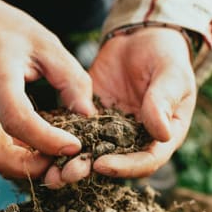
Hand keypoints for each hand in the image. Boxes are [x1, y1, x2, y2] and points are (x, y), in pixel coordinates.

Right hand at [0, 0, 94, 178]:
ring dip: (23, 165)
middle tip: (59, 161)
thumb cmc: (6, 29)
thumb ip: (71, 79)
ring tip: (53, 154)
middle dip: (29, 168)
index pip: (16, 120)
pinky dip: (15, 155)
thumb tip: (89, 116)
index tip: (74, 145)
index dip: (47, 140)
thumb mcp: (45, 43)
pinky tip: (37, 145)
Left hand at [44, 26, 195, 187]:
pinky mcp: (92, 117)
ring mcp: (113, 130)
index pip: (146, 161)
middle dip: (89, 171)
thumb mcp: (171, 75)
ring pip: (91, 152)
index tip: (101, 164)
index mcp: (162, 136)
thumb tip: (162, 134)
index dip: (125, 167)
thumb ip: (163, 102)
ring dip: (70, 163)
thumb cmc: (167, 55)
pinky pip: (76, 131)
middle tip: (65, 175)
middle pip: (114, 164)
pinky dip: (59, 139)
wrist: (142, 36)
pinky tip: (40, 144)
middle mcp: (136, 139)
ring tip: (50, 171)